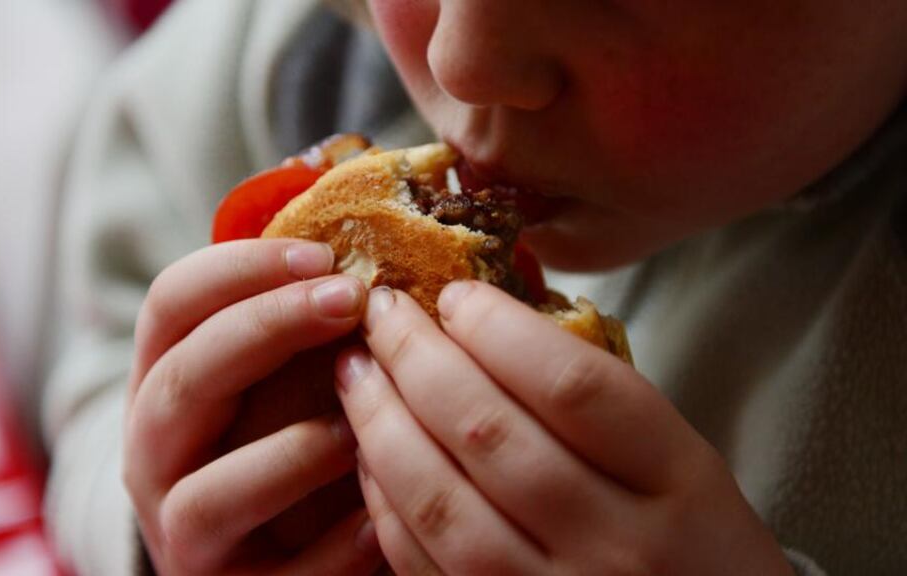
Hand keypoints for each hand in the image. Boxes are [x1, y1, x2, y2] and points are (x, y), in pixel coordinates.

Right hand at [124, 239, 381, 574]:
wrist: (246, 549)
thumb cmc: (273, 433)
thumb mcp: (268, 369)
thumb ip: (294, 310)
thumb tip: (342, 214)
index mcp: (162, 380)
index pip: (171, 305)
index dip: (239, 270)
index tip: (322, 253)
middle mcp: (154, 452)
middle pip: (183, 382)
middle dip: (266, 329)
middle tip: (350, 298)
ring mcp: (182, 529)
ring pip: (208, 496)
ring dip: (290, 454)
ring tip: (361, 426)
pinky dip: (331, 550)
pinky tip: (380, 517)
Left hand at [335, 281, 794, 575]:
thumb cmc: (692, 543)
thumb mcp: (678, 462)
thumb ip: (597, 400)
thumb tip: (485, 318)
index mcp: (676, 482)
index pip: (571, 386)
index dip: (498, 328)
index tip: (455, 295)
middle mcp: (616, 545)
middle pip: (490, 433)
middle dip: (417, 358)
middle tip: (383, 313)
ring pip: (441, 501)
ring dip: (381, 424)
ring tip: (355, 372)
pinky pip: (421, 563)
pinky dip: (384, 501)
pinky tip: (368, 452)